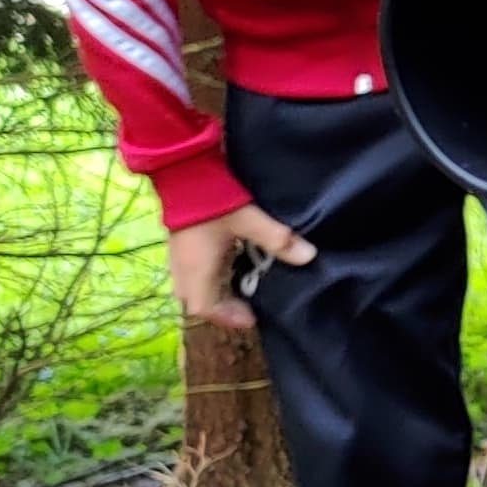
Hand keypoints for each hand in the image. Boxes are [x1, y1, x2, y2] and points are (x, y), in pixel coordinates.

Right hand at [165, 201, 315, 333]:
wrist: (182, 168)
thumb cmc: (213, 199)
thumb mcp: (248, 219)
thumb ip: (277, 239)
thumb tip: (308, 256)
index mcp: (196, 270)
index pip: (204, 308)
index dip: (227, 317)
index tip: (251, 318)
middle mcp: (183, 268)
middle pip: (197, 300)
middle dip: (222, 307)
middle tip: (247, 306)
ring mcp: (178, 255)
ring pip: (193, 286)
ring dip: (216, 291)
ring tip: (242, 288)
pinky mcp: (179, 243)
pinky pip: (192, 272)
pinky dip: (211, 276)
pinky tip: (230, 265)